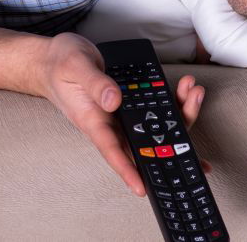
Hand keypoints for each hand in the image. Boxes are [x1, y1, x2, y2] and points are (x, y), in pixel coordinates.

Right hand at [35, 32, 209, 197]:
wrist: (53, 58)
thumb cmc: (60, 64)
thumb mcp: (75, 67)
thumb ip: (95, 83)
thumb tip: (114, 100)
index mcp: (93, 120)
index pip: (112, 150)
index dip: (128, 170)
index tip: (142, 188)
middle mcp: (109, 121)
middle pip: (144, 140)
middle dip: (173, 131)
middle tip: (192, 108)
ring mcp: (120, 113)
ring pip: (154, 124)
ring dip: (178, 110)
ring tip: (192, 90)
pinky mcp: (126, 102)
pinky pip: (152, 107)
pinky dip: (171, 98)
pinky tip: (183, 87)